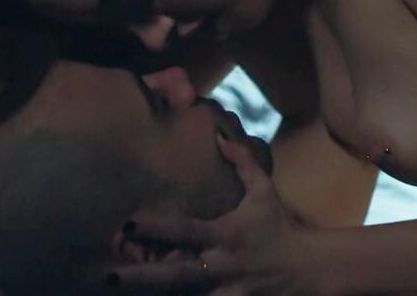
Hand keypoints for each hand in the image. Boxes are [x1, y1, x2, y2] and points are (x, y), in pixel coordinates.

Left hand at [109, 134, 312, 294]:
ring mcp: (227, 290)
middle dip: (142, 277)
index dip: (156, 229)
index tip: (126, 225)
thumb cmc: (278, 225)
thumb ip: (243, 163)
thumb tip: (220, 137)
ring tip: (120, 292)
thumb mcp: (265, 191)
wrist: (307, 267)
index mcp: (228, 233)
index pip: (186, 230)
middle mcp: (223, 264)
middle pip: (177, 275)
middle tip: (109, 276)